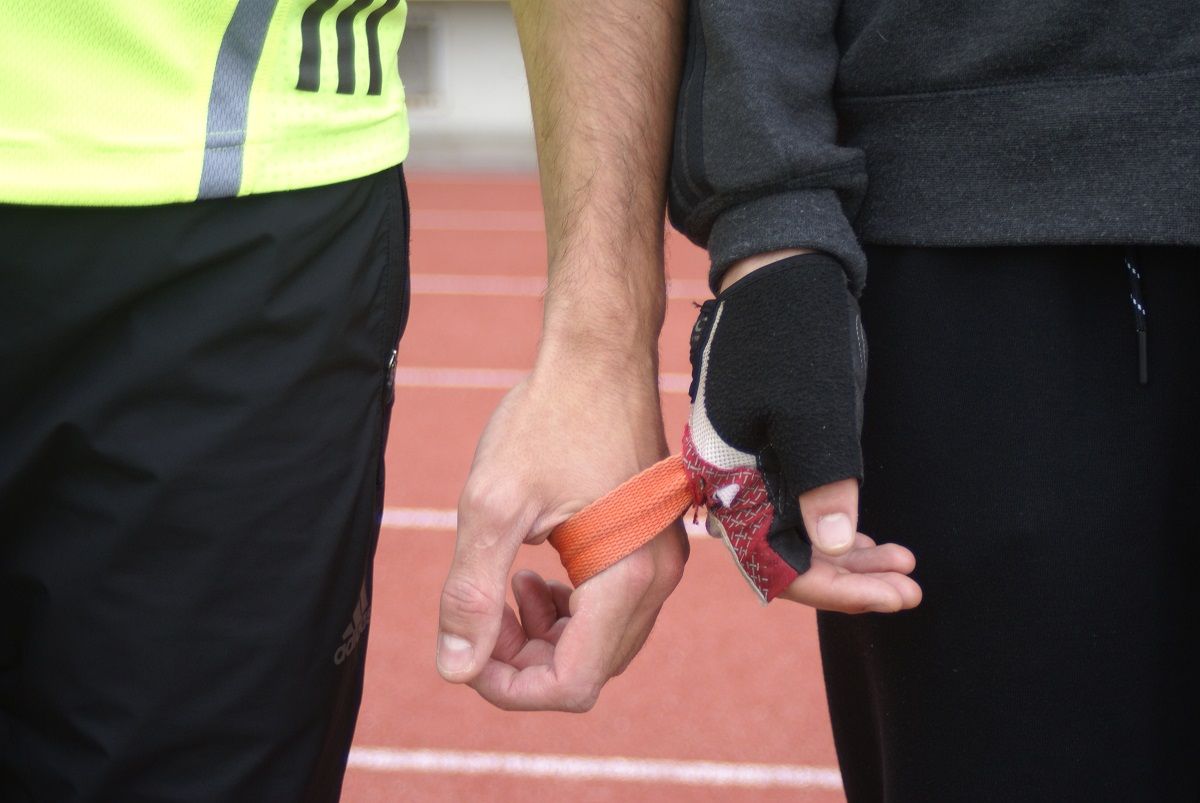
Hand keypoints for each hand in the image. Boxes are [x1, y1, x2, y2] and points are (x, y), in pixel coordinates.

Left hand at [438, 356, 687, 710]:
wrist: (598, 357)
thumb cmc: (549, 417)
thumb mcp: (494, 503)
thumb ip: (471, 591)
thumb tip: (456, 668)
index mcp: (626, 578)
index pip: (573, 684)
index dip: (510, 688)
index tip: (467, 651)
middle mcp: (656, 581)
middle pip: (587, 670)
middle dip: (522, 661)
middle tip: (477, 614)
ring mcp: (658, 564)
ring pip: (597, 644)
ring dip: (541, 637)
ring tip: (503, 590)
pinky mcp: (648, 546)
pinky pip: (608, 611)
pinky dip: (565, 611)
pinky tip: (531, 574)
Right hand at [686, 250, 920, 610]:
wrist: (782, 269)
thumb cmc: (793, 333)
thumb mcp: (813, 408)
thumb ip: (820, 480)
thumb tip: (834, 547)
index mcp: (728, 475)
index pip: (774, 562)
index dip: (834, 589)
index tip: (893, 598)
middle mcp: (734, 480)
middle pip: (787, 556)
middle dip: (849, 581)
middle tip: (911, 592)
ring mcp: (754, 465)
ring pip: (797, 535)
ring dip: (849, 559)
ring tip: (903, 570)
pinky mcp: (774, 449)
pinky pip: (799, 508)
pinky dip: (837, 529)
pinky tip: (871, 541)